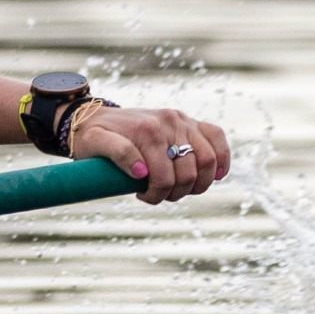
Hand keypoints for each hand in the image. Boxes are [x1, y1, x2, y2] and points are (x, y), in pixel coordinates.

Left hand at [70, 104, 228, 204]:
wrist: (95, 116)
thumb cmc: (93, 137)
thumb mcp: (95, 144)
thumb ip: (117, 154)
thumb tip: (143, 172)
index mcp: (148, 131)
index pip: (165, 177)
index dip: (157, 195)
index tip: (141, 196)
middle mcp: (170, 122)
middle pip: (188, 172)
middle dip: (176, 192)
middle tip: (158, 194)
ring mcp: (183, 120)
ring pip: (207, 160)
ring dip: (197, 184)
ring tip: (177, 189)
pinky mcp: (190, 121)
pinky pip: (217, 137)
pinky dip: (221, 159)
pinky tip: (215, 176)